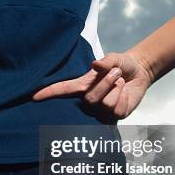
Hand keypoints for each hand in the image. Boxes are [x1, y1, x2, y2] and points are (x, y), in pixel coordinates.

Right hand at [31, 51, 154, 121]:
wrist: (139, 72)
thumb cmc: (121, 65)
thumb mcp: (114, 58)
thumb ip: (106, 61)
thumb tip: (96, 64)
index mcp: (83, 85)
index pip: (63, 90)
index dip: (49, 93)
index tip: (34, 97)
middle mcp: (89, 99)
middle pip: (90, 99)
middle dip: (105, 84)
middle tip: (116, 73)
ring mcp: (101, 110)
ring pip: (105, 104)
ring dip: (116, 89)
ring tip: (120, 82)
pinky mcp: (114, 116)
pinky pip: (117, 110)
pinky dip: (125, 98)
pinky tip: (125, 93)